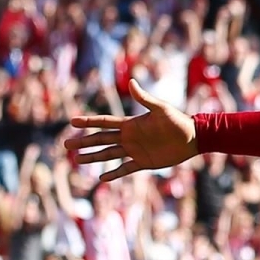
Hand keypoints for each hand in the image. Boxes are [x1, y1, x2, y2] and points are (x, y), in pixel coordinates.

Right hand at [64, 79, 198, 181]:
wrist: (194, 138)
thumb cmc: (178, 121)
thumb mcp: (161, 109)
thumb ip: (145, 98)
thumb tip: (132, 81)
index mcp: (131, 124)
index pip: (104, 122)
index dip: (89, 122)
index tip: (72, 121)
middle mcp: (129, 137)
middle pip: (101, 139)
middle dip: (84, 142)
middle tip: (66, 146)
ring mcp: (135, 150)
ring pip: (109, 154)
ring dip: (93, 157)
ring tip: (77, 160)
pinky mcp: (144, 162)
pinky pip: (125, 169)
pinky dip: (114, 173)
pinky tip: (102, 178)